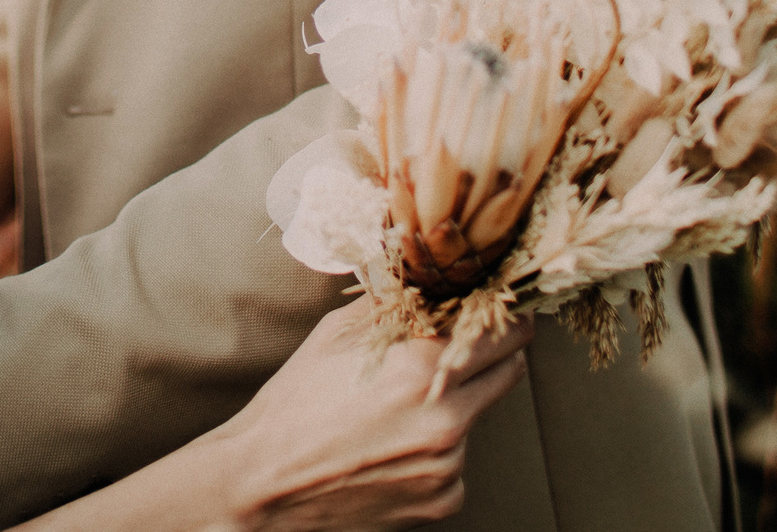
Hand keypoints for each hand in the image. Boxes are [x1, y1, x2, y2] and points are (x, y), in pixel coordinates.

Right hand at [204, 300, 532, 531]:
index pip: (507, 330)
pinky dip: (437, 449)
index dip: (505, 313)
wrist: (265, 481)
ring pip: (478, 415)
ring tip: (399, 408)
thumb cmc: (296, 404)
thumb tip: (434, 276)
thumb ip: (397, 306)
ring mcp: (449, 465)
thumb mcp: (338, 335)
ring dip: (456, 403)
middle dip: (491, 352)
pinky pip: (458, 461)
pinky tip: (393, 445)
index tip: (499, 306)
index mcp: (420, 367)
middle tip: (462, 344)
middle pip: (511, 368)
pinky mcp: (444, 500)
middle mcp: (446, 418)